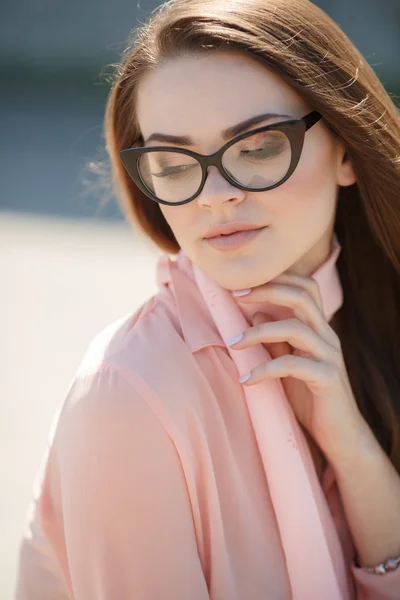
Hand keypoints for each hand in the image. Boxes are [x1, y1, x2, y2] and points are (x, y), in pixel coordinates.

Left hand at [227, 273, 366, 457]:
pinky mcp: (327, 378)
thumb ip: (275, 341)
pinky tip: (245, 379)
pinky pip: (293, 365)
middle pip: (302, 296)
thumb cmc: (310, 398)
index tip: (242, 283)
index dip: (276, 278)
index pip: (305, 288)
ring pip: (295, 328)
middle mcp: (327, 336)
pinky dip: (265, 369)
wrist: (339, 435)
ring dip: (259, 332)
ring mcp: (329, 356)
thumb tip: (256, 314)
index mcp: (318, 329)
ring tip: (233, 343)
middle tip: (235, 296)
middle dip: (267, 290)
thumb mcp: (287, 365)